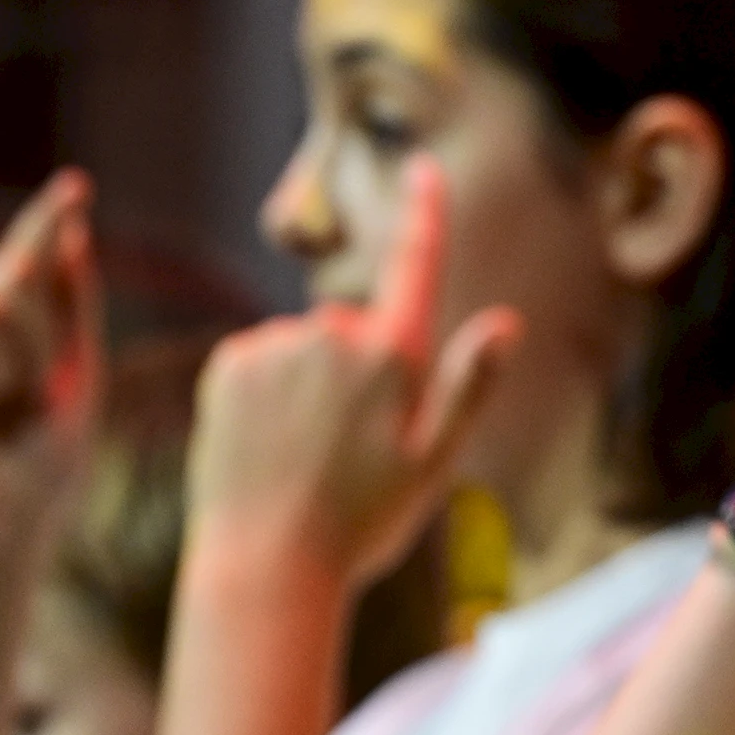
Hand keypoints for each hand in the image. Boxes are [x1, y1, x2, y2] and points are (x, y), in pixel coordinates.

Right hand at [0, 170, 103, 562]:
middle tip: (26, 396)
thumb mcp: (72, 376)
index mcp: (1, 331)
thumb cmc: (36, 458)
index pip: (24, 264)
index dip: (45, 222)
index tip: (77, 185)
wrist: (3, 520)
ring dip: (11, 367)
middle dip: (41, 342)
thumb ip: (71, 306)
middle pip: (13, 283)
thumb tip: (71, 237)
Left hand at [187, 157, 519, 587]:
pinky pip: (262, 358)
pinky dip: (268, 388)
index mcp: (392, 358)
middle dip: (360, 366)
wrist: (266, 564)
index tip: (425, 170)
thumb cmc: (363, 522)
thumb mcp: (435, 462)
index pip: (415, 269)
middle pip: (356, 327)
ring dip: (311, 383)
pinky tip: (269, 441)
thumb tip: (507, 321)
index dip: (425, 216)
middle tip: (356, 445)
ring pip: (307, 347)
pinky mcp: (227, 365)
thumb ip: (469, 385)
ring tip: (307, 454)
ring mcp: (274, 347)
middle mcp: (332, 337)